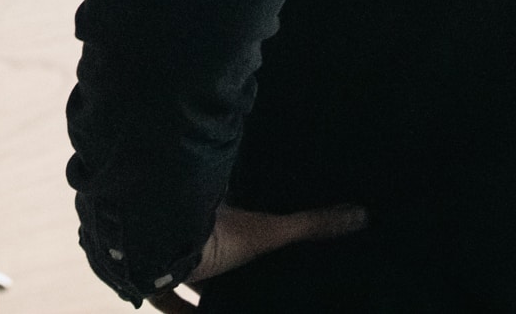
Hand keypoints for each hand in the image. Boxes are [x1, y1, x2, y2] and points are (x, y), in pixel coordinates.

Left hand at [142, 203, 367, 309]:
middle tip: (252, 280)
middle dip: (228, 261)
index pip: (237, 215)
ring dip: (205, 289)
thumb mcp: (266, 233)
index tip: (266, 238)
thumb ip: (308, 226)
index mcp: (220, 212)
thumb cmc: (215, 234)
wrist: (157, 247)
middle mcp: (194, 229)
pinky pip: (169, 301)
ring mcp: (172, 256)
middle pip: (213, 245)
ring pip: (190, 272)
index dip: (249, 224)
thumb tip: (359, 213)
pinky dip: (183, 313)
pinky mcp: (156, 282)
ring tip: (229, 305)